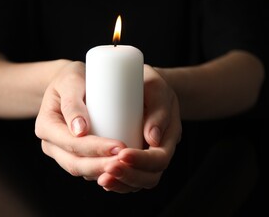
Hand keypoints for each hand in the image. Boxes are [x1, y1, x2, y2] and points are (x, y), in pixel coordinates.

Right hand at [35, 61, 125, 178]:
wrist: (69, 83)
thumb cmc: (71, 78)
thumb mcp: (70, 81)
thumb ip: (72, 103)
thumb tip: (79, 131)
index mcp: (46, 126)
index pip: (70, 144)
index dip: (95, 148)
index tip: (119, 146)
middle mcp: (50, 143)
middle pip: (75, 164)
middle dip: (102, 165)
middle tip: (127, 160)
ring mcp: (61, 152)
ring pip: (82, 170)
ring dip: (104, 172)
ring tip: (128, 165)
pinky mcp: (74, 155)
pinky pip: (88, 169)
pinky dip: (103, 171)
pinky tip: (122, 168)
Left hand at [97, 64, 181, 192]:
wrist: (144, 87)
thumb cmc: (150, 84)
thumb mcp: (157, 88)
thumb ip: (158, 110)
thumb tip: (152, 138)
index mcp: (168, 136)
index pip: (160, 159)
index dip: (142, 160)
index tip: (122, 153)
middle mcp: (158, 152)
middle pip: (149, 177)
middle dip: (129, 176)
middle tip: (108, 168)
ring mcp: (145, 159)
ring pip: (137, 182)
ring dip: (120, 183)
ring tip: (101, 178)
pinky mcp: (132, 160)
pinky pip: (126, 179)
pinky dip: (115, 183)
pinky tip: (100, 177)